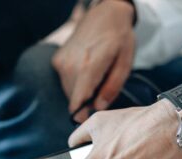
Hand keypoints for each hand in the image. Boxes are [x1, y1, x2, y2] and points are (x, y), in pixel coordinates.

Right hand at [52, 0, 135, 122]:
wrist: (104, 14)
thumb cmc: (119, 38)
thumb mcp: (125, 63)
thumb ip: (112, 87)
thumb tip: (99, 107)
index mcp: (89, 67)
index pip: (78, 101)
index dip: (82, 116)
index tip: (89, 121)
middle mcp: (71, 65)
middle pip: (74, 99)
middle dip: (86, 102)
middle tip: (101, 93)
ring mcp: (61, 62)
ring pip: (68, 91)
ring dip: (81, 92)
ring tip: (96, 78)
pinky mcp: (57, 60)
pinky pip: (64, 81)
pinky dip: (75, 81)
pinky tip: (86, 69)